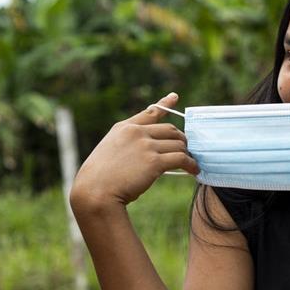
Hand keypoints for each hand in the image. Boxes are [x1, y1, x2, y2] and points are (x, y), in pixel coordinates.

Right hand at [70, 92, 198, 212]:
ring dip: (187, 154)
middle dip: (181, 140)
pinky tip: (194, 170)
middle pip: (170, 130)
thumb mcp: (110, 151)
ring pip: (178, 144)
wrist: (95, 192)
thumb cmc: (100, 179)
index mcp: (124, 128)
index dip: (165, 104)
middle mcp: (136, 133)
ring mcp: (145, 145)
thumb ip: (129, 145)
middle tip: (187, 151)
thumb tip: (152, 152)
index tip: (175, 97)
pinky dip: (191, 164)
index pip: (150, 112)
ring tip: (191, 163)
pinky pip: (181, 159)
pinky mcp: (154, 161)